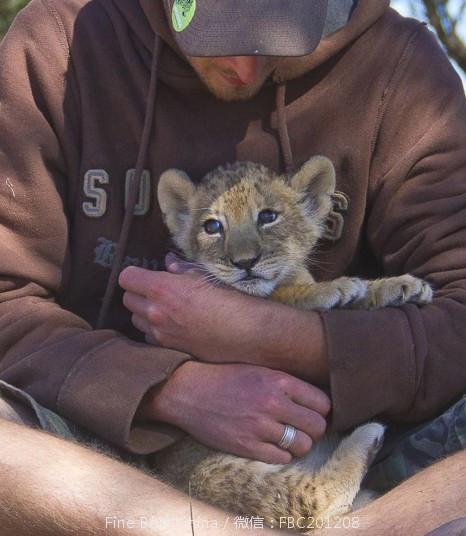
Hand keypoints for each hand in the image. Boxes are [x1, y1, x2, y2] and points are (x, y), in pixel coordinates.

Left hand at [119, 255, 328, 383]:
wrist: (249, 333)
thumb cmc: (231, 300)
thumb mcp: (207, 276)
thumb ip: (182, 269)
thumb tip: (168, 263)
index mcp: (162, 288)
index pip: (126, 277)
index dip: (135, 274)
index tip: (146, 274)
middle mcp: (155, 312)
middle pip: (127, 299)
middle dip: (138, 293)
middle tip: (156, 290)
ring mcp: (160, 334)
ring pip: (136, 320)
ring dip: (144, 313)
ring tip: (165, 309)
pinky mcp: (169, 349)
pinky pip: (149, 338)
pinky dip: (154, 331)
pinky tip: (173, 326)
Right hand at [138, 361, 330, 463]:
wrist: (187, 391)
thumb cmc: (223, 377)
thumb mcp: (257, 370)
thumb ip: (285, 383)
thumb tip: (312, 399)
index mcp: (278, 380)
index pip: (322, 402)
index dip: (321, 410)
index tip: (314, 412)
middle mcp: (273, 403)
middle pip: (317, 426)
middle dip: (314, 429)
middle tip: (304, 428)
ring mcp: (260, 427)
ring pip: (302, 445)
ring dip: (299, 444)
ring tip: (289, 439)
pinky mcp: (247, 446)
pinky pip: (281, 458)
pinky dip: (282, 454)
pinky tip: (272, 445)